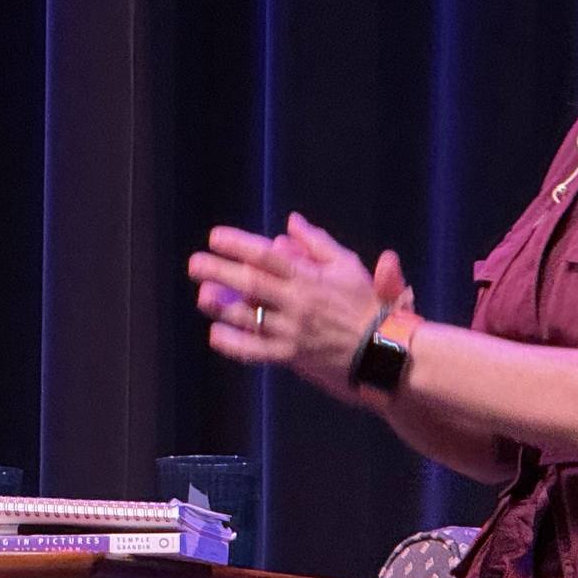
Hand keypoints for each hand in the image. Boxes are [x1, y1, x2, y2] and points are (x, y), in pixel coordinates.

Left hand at [187, 212, 383, 398]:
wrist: (381, 350)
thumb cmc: (365, 303)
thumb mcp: (347, 265)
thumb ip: (317, 242)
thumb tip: (291, 221)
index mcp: (309, 278)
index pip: (268, 256)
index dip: (239, 245)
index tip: (215, 236)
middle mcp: (297, 303)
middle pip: (251, 284)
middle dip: (220, 271)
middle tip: (195, 263)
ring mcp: (292, 331)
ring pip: (249, 317)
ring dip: (222, 307)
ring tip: (203, 296)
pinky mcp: (291, 356)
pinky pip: (256, 351)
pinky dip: (234, 344)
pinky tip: (216, 333)